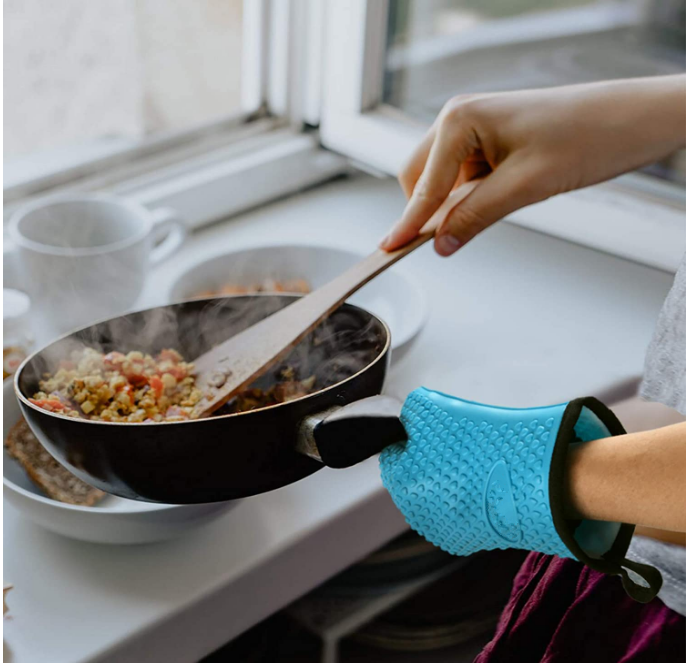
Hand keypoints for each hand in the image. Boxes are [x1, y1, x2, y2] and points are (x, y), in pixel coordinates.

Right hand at [380, 75, 684, 256]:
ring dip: (452, 205)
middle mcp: (459, 118)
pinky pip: (462, 177)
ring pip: (439, 180)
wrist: (632, 120)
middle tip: (443, 242)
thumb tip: (441, 245)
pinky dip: (468, 198)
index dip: (408, 222)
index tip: (387, 249)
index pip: (423, 185)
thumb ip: (475, 217)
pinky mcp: (489, 142)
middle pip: (419, 178)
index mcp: (459, 119)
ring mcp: (473, 129)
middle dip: (428, 210)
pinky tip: (495, 201)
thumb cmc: (586, 137)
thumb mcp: (525, 186)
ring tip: (492, 211)